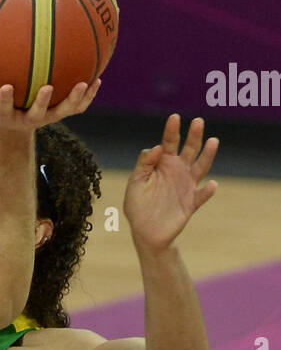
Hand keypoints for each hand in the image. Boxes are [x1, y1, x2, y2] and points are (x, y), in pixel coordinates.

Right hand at [0, 78, 100, 132]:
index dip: (4, 100)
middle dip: (42, 102)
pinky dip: (88, 95)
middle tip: (47, 87)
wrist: (11, 130)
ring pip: (63, 112)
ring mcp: (46, 118)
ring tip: (84, 83)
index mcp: (6, 115)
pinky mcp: (60, 114)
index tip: (6, 87)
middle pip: (37, 114)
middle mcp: (28, 118)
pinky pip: (77, 107)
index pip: (3, 109)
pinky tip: (98, 77)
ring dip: (74, 99)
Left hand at [124, 115, 217, 251]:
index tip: (174, 117)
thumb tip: (156, 147)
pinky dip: (207, 191)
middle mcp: (177, 171)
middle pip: (189, 149)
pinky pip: (201, 196)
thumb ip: (144, 164)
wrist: (144, 232)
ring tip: (213, 141)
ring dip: (207, 155)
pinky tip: (211, 184)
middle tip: (198, 121)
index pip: (169, 142)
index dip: (172, 130)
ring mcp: (186, 186)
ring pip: (200, 167)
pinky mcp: (190, 203)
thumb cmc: (138, 205)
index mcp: (162, 163)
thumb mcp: (135, 182)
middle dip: (194, 135)